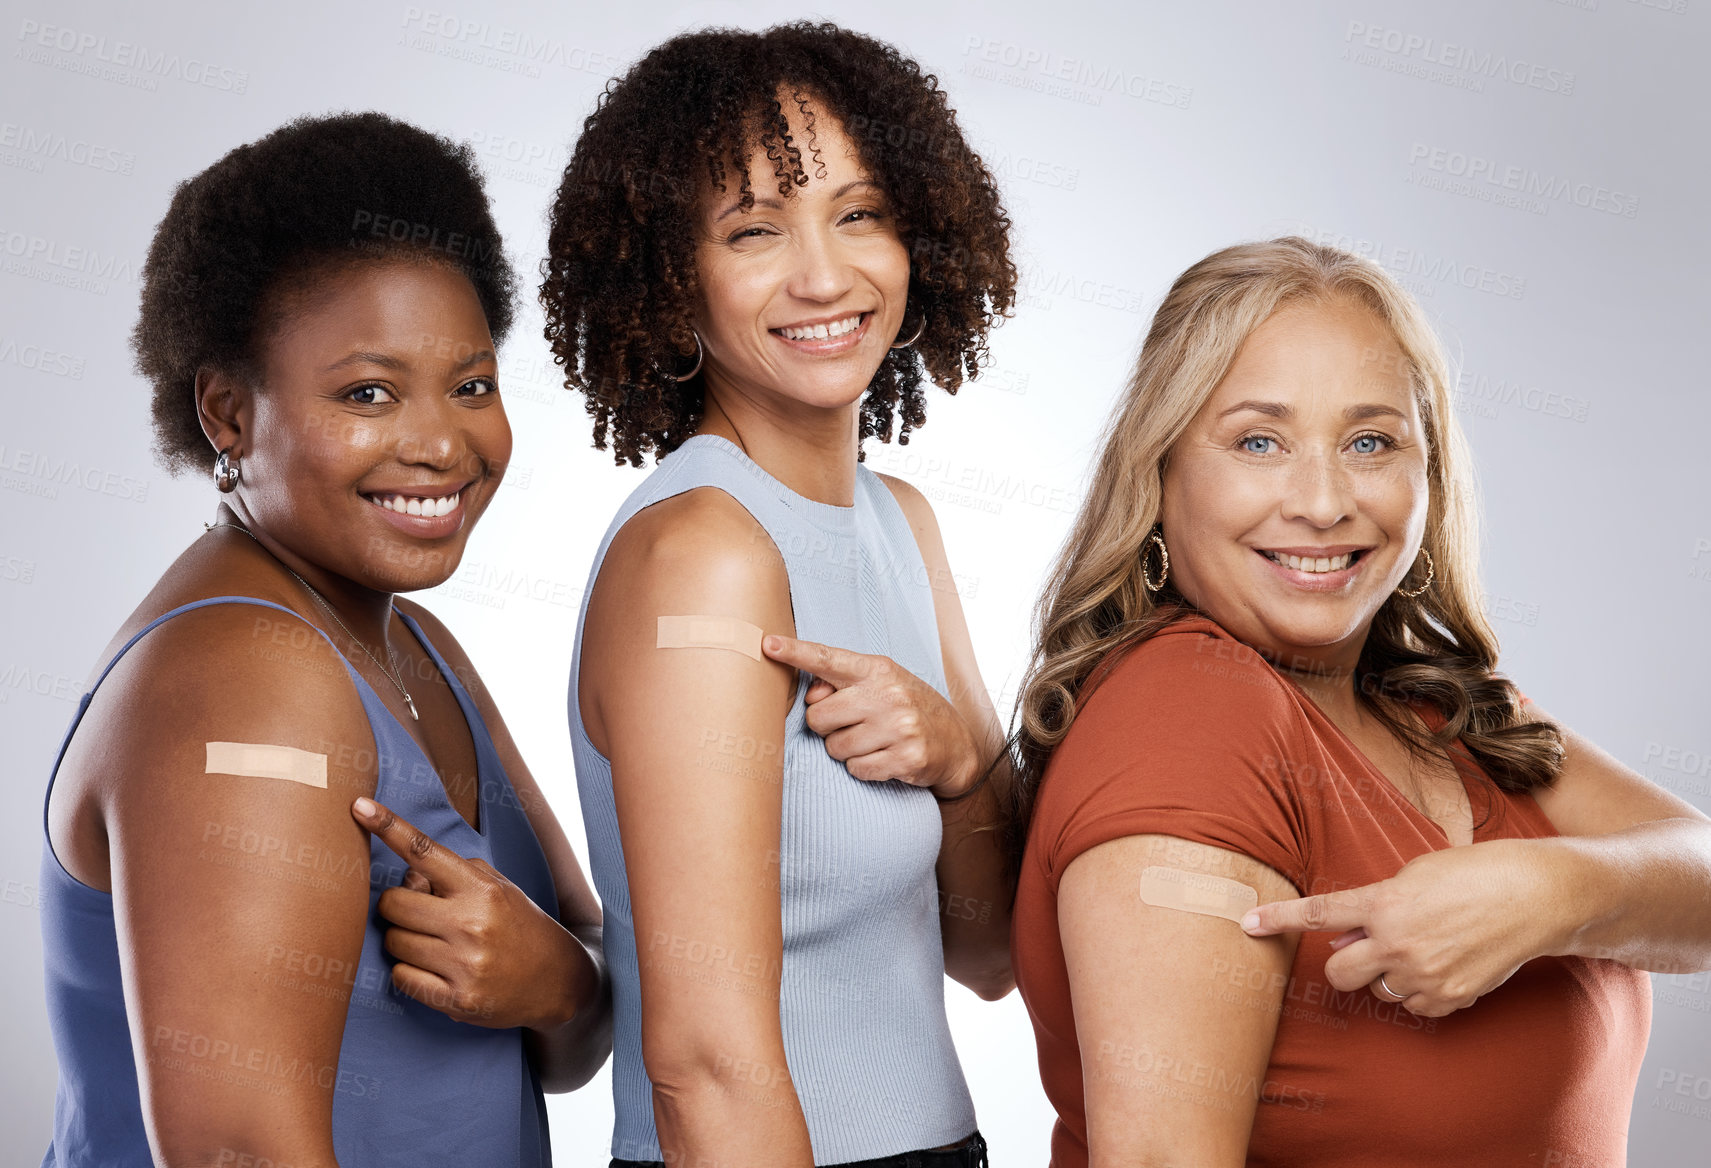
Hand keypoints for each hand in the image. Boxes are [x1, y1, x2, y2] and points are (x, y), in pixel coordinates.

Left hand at [351, 795, 582, 1029]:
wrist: (559, 982)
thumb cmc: (521, 928)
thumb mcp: (499, 889)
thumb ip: (455, 875)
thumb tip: (407, 875)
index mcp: (482, 889)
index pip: (425, 851)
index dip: (389, 827)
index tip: (359, 806)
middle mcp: (472, 924)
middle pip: (393, 903)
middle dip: (396, 906)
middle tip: (417, 913)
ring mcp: (464, 964)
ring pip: (394, 942)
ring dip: (402, 940)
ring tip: (431, 944)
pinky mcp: (457, 1001)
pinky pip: (402, 978)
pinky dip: (408, 972)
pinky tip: (433, 969)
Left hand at [761, 633, 978, 798]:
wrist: (956, 743)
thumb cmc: (908, 708)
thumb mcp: (882, 685)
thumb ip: (843, 686)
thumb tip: (811, 698)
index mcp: (878, 669)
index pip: (828, 659)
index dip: (795, 652)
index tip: (768, 645)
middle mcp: (888, 694)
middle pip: (819, 717)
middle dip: (827, 727)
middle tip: (852, 725)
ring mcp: (899, 727)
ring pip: (835, 748)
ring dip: (846, 750)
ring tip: (873, 741)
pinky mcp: (905, 758)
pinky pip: (856, 769)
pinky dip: (863, 768)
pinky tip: (884, 757)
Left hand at [1239, 839, 1555, 1016]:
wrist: (1536, 896)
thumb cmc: (1475, 873)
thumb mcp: (1415, 873)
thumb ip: (1377, 904)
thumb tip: (1349, 937)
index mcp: (1384, 903)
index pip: (1319, 914)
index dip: (1278, 920)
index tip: (1247, 924)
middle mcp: (1397, 943)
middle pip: (1339, 974)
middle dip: (1344, 964)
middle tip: (1364, 948)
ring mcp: (1423, 975)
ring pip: (1378, 991)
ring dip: (1387, 975)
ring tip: (1423, 947)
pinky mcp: (1449, 998)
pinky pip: (1413, 1007)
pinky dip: (1419, 992)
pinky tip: (1444, 966)